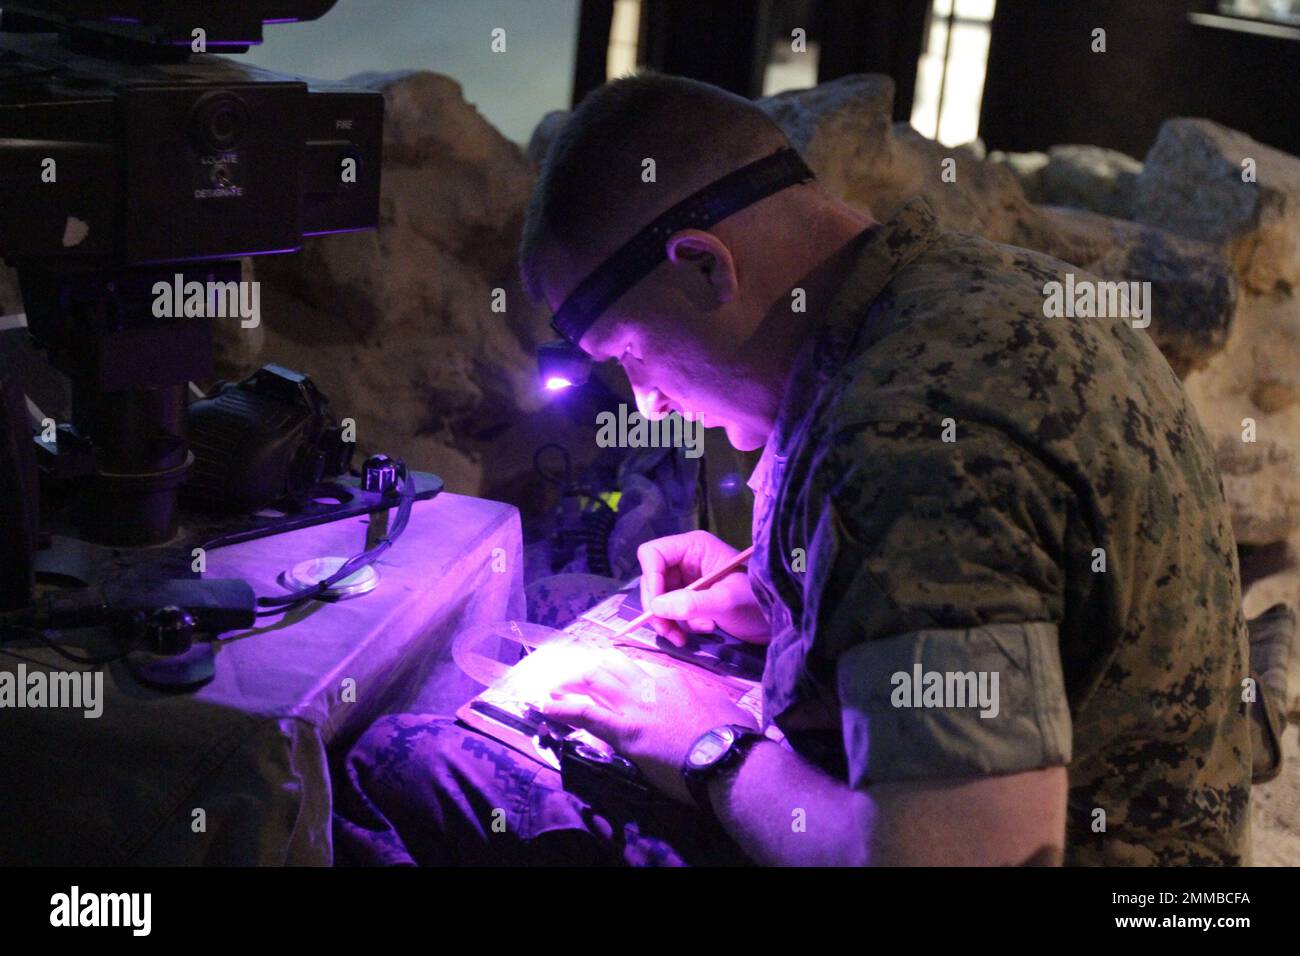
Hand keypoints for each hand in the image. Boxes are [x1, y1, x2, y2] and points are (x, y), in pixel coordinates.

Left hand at [541, 648, 756, 803]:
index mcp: (673, 678)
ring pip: (593, 683)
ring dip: (569, 684)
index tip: (609, 676)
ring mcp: (635, 706)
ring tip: (552, 690)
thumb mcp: (722, 705)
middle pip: (610, 666)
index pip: (638, 667)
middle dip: (587, 670)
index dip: (618, 671)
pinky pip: (586, 714)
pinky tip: (545, 708)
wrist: (730, 758)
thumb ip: (703, 699)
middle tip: (572, 679)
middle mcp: (650, 685)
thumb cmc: (733, 736)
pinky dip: (563, 709)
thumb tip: (703, 704)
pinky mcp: (626, 732)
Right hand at [637, 530, 770, 646]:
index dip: (650, 579)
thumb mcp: (725, 602)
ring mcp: (688, 578)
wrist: (778, 620)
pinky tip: (704, 629)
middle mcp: (687, 559)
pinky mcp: (691, 597)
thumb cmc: (756, 603)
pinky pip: (671, 610)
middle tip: (669, 632)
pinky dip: (680, 625)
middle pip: (652, 579)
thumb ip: (692, 604)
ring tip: (685, 638)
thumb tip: (656, 607)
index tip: (657, 608)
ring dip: (668, 621)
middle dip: (658, 608)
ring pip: (659, 598)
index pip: (653, 554)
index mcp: (694, 547)